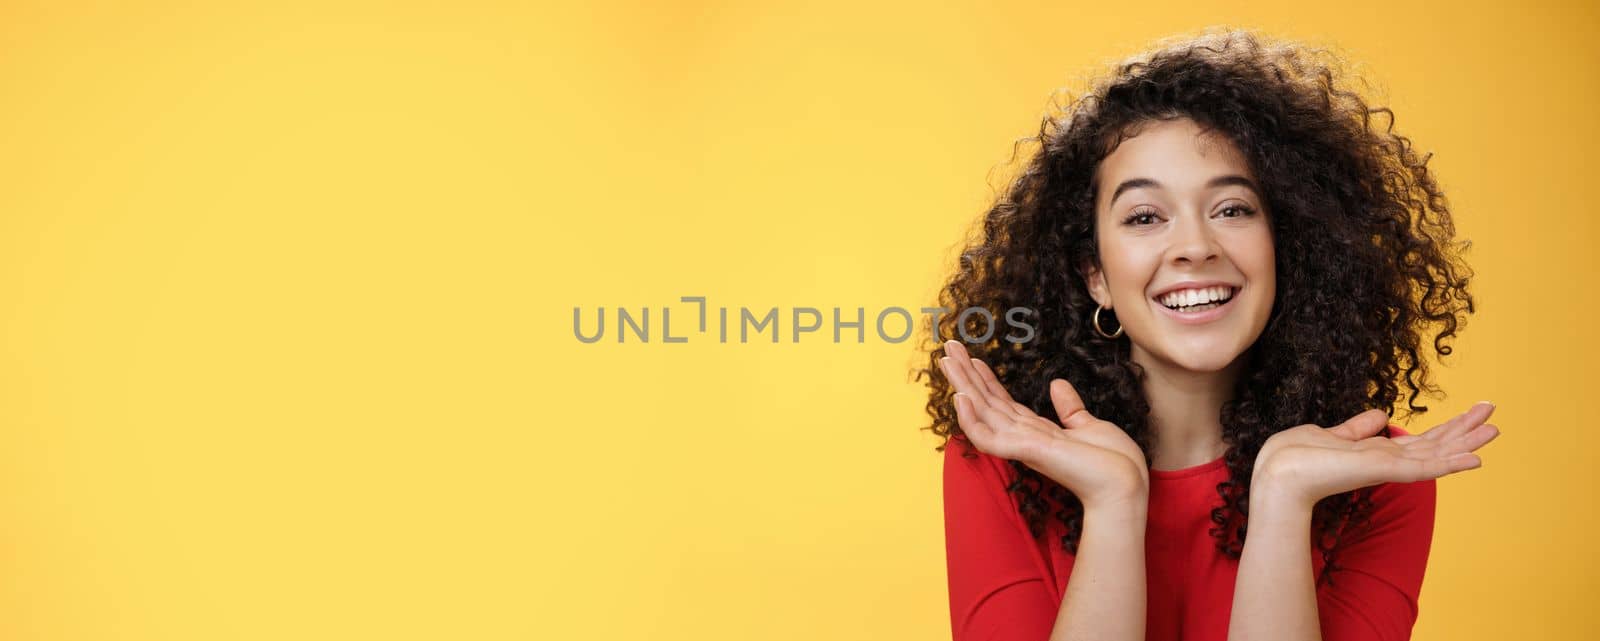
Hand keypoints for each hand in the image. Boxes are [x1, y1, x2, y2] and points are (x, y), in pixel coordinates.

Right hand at [938, 340, 1147, 509]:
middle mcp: (1024, 437)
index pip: (1003, 402)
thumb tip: (1057, 385)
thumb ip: (1069, 408)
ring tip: (946, 359)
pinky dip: (971, 420)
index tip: (973, 358)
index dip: (986, 379)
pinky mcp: (1025, 452)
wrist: (1125, 485)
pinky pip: (987, 438)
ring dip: (963, 385)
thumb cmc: (1113, 463)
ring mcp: (1021, 445)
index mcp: (1037, 431)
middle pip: (986, 401)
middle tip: (948, 348)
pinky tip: (961, 397)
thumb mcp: (1089, 425)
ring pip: (981, 412)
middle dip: (966, 374)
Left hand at [1252, 402, 1501, 509]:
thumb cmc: (1295, 458)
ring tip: (1496, 430)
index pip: (1421, 441)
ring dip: (1467, 442)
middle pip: (1436, 444)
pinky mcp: (1384, 470)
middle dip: (1465, 430)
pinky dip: (1451, 463)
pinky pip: (1424, 467)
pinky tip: (1475, 459)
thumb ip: (1358, 429)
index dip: (1447, 428)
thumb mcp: (1331, 434)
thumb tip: (1382, 416)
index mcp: (1376, 452)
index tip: (1472, 412)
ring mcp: (1388, 467)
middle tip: (1496, 415)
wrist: (1278, 475)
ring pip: (1437, 454)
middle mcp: (1387, 461)